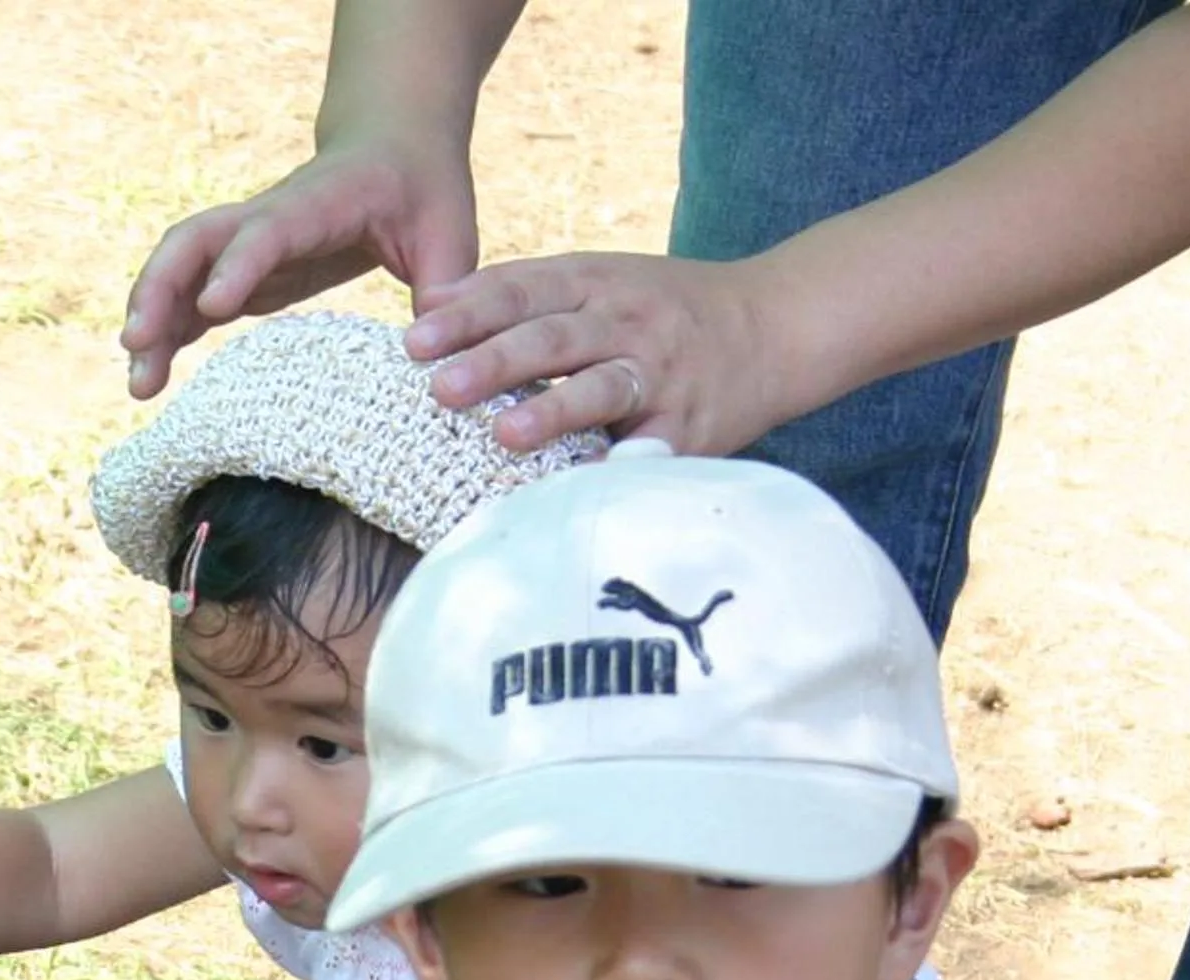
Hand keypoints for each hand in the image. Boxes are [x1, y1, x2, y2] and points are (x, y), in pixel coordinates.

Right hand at [120, 140, 477, 398]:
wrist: (394, 146)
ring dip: (151, 318)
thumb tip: (437, 359)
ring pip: (180, 268)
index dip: (239, 265)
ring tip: (138, 384)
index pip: (268, 230)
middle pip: (195, 241)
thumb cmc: (424, 190)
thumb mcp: (451, 234)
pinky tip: (151, 377)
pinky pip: (191, 296)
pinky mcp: (243, 270)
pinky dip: (166, 333)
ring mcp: (248, 243)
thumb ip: (446, 290)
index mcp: (320, 202)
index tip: (215, 308)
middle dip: (160, 289)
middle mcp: (269, 217)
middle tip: (137, 346)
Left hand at [405, 250, 801, 455]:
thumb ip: (519, 291)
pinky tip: (584, 490)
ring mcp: (659, 372)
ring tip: (505, 435)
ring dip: (553, 411)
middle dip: (494, 361)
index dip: (466, 316)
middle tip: (440, 388)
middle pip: (552, 338)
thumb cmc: (660, 310)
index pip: (519, 293)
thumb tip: (430, 301)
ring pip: (602, 387)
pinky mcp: (688, 422)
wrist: (775, 322)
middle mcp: (625, 320)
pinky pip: (650, 449)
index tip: (413, 342)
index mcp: (593, 282)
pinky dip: (620, 468)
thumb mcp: (596, 279)